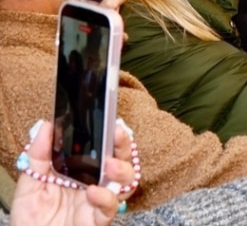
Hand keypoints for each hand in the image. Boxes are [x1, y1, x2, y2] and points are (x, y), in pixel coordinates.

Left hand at [11, 120, 135, 225]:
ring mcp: (99, 200)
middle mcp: (96, 182)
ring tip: (110, 165)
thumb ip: (38, 155)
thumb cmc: (31, 219)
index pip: (104, 146)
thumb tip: (45, 126)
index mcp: (83, 169)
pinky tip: (93, 192)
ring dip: (122, 170)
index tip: (109, 119)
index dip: (110, 132)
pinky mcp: (97, 220)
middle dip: (123, 144)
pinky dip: (105, 198)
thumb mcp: (30, 183)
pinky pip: (110, 207)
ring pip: (127, 181)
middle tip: (116, 133)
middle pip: (122, 158)